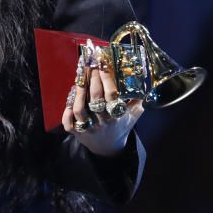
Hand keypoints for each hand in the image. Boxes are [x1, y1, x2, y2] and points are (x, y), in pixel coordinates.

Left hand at [62, 40, 143, 156]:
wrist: (108, 148)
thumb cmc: (121, 126)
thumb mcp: (133, 115)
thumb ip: (138, 100)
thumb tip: (145, 81)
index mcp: (117, 116)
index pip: (112, 95)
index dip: (107, 78)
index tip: (103, 64)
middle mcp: (102, 122)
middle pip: (95, 98)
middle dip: (92, 78)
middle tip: (91, 64)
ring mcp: (88, 128)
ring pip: (80, 109)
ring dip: (79, 92)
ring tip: (80, 77)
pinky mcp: (76, 132)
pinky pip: (69, 121)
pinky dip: (67, 109)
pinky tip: (70, 96)